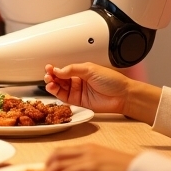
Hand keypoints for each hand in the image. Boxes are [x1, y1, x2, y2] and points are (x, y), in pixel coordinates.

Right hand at [44, 63, 161, 123]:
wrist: (122, 95)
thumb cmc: (112, 81)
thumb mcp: (90, 69)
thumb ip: (72, 69)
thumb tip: (58, 70)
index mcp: (81, 70)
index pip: (64, 69)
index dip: (56, 69)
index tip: (50, 68)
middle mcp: (78, 81)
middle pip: (60, 79)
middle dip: (52, 76)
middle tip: (48, 75)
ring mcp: (78, 91)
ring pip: (60, 88)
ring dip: (53, 84)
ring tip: (49, 82)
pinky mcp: (79, 102)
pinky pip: (65, 98)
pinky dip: (57, 93)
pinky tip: (53, 89)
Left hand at [44, 142, 133, 170]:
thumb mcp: (105, 165)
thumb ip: (91, 167)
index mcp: (89, 148)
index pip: (64, 150)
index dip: (53, 160)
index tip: (48, 169)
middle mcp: (86, 150)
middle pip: (58, 154)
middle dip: (47, 164)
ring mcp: (87, 159)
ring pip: (59, 162)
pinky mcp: (90, 169)